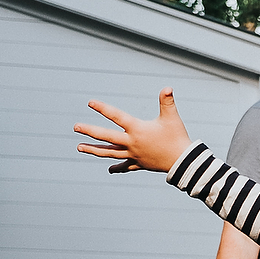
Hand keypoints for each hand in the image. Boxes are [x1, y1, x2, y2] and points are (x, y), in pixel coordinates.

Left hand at [76, 87, 194, 172]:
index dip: (103, 108)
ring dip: (94, 150)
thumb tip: (167, 88)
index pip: (116, 116)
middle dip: (90, 131)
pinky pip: (125, 166)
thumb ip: (167, 102)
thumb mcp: (172, 118)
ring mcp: (134, 155)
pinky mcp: (139, 163)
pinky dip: (117, 168)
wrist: (183, 162)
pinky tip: (109, 170)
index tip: (90, 102)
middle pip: (106, 137)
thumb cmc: (177, 137)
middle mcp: (131, 143)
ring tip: (79, 148)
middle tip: (76, 127)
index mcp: (137, 129)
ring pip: (110, 153)